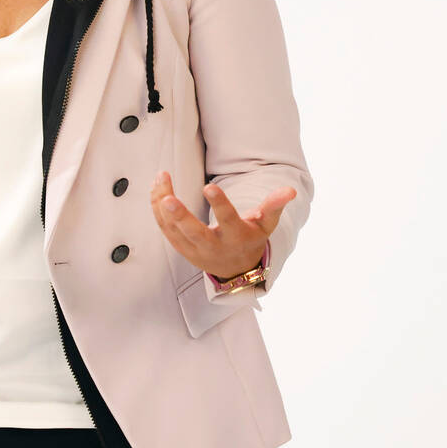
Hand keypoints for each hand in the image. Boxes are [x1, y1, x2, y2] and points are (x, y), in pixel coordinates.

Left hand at [150, 172, 295, 279]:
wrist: (236, 269)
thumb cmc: (250, 238)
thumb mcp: (265, 225)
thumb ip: (274, 206)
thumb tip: (290, 190)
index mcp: (236, 238)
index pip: (228, 221)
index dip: (219, 204)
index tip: (209, 186)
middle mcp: (214, 246)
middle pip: (194, 233)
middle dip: (180, 216)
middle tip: (168, 198)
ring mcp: (194, 250)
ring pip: (174, 229)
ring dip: (163, 205)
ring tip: (161, 178)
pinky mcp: (181, 248)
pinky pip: (165, 229)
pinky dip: (157, 210)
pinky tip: (156, 189)